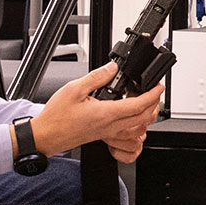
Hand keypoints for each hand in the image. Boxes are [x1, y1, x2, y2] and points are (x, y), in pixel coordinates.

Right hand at [32, 60, 164, 164]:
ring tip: (145, 101)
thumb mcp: (74, 89)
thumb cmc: (57, 116)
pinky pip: (127, 135)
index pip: (137, 106)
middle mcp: (110, 126)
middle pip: (143, 118)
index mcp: (105, 114)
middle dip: (154, 105)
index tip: (158, 86)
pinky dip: (135, 126)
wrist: (47, 136)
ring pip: (137, 129)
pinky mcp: (104, 136)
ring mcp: (108, 133)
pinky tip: (131, 116)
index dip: (152, 95)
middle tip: (155, 91)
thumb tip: (112, 68)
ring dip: (146, 116)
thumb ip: (96, 77)